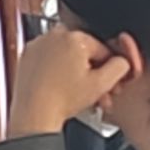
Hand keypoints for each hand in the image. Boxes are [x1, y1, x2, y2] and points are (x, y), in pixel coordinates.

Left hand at [7, 24, 134, 140]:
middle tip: (96, 90)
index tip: (109, 80)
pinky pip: (49, 59)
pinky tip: (62, 87)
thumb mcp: (102, 84)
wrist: (34, 113)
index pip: (102, 49)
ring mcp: (38, 45)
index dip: (108, 68)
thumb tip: (123, 61)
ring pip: (65, 55)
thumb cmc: (61, 100)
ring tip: (79, 92)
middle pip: (83, 52)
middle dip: (92, 72)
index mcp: (75, 37)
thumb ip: (120, 67)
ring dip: (75, 72)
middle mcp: (54, 35)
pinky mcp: (27, 56)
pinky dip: (56, 70)